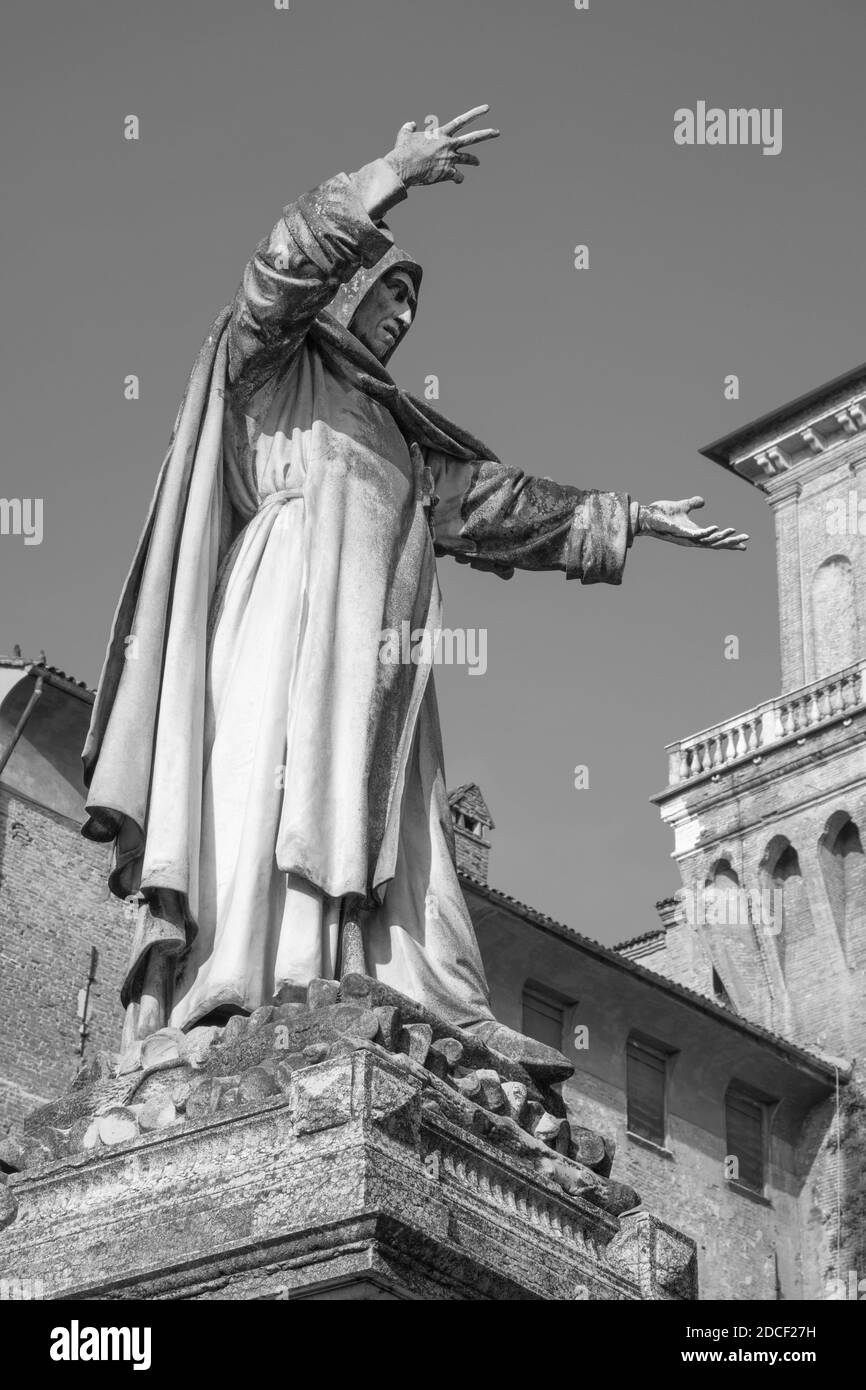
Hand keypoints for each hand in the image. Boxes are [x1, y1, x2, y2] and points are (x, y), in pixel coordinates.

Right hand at [384, 105, 499, 187]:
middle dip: (486, 134)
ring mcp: (450, 159)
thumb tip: (411, 124)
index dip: (475, 114)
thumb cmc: (403, 150)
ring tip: (478, 162)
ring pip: (467, 158)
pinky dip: (458, 179)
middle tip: (497, 132)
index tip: (487, 109)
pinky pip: (458, 177)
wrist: (405, 166)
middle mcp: (449, 145)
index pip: (461, 121)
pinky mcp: (448, 173)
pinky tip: (458, 181)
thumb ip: (409, 128)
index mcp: (441, 134)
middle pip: (472, 138)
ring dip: (474, 160)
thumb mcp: (404, 135)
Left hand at [635, 497, 748, 549]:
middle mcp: (692, 539)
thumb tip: (703, 501)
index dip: (729, 542)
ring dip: (722, 537)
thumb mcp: (683, 506)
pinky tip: (716, 529)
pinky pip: (695, 535)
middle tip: (746, 541)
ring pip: (708, 541)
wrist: (646, 515)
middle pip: (715, 544)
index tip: (744, 545)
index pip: (715, 541)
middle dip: (731, 543)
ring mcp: (686, 537)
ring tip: (735, 532)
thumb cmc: (662, 514)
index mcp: (695, 534)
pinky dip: (706, 533)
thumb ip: (693, 504)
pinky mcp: (679, 533)